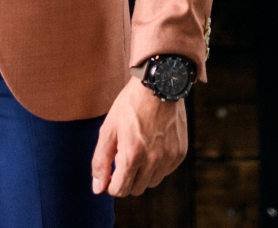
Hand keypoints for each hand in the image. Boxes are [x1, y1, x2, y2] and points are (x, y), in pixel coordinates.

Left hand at [91, 77, 187, 197]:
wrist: (157, 86)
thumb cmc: (129, 106)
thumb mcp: (108, 129)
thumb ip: (101, 160)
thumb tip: (97, 187)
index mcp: (132, 155)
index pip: (120, 189)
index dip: (111, 186)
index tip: (108, 176)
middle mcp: (153, 161)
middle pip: (136, 189)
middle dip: (126, 180)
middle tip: (120, 161)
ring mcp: (169, 158)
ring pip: (152, 182)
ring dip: (141, 174)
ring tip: (135, 151)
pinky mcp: (180, 154)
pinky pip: (165, 171)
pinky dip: (156, 165)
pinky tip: (150, 146)